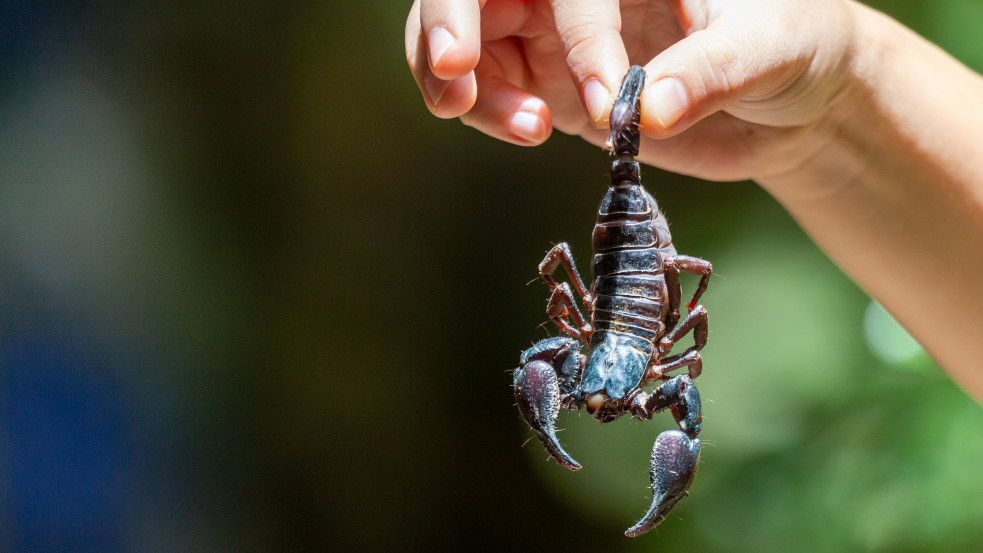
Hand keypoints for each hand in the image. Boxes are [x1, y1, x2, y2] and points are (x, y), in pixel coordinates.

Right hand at [405, 0, 858, 181]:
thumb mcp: (766, 47)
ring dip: (459, 80)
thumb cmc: (790, 44)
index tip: (605, 99)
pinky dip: (485, 110)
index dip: (574, 32)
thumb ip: (709, 72)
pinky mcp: (549, 80)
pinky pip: (486, 87)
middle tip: (453, 79)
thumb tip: (651, 110)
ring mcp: (554, 30)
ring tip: (524, 128)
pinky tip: (529, 131)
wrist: (789, 102)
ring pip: (464, 35)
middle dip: (447, 22)